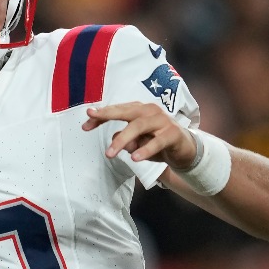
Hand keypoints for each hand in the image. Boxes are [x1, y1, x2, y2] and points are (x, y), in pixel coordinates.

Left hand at [82, 102, 196, 169]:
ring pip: (138, 126)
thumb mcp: (136, 143)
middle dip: (107, 114)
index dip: (100, 117)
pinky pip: (157, 142)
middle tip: (91, 119)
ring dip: (122, 140)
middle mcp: (149, 111)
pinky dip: (145, 150)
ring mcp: (162, 120)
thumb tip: (115, 142)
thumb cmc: (156, 142)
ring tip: (110, 153)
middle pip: (125, 111)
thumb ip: (124, 140)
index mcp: (138, 110)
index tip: (85, 126)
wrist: (184, 149)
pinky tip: (135, 158)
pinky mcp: (172, 133)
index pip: (116, 110)